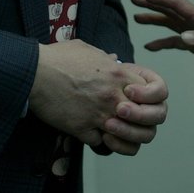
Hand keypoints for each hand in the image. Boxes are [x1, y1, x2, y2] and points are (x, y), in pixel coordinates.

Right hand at [28, 40, 166, 155]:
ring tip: (113, 132)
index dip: (154, 99)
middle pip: (150, 122)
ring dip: (124, 139)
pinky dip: (97, 140)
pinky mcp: (82, 129)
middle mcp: (115, 97)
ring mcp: (100, 115)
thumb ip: (107, 58)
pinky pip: (99, 143)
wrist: (34, 72)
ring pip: (129, 140)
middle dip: (145, 125)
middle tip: (133, 123)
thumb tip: (113, 58)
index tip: (140, 98)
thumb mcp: (89, 50)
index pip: (159, 93)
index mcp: (121, 75)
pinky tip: (89, 131)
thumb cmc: (60, 58)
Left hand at [103, 62, 168, 155]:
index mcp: (152, 87)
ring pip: (148, 134)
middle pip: (159, 115)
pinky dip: (121, 145)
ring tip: (108, 124)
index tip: (127, 90)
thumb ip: (113, 65)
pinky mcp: (133, 141)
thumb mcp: (109, 67)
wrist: (93, 95)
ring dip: (129, 130)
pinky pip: (133, 148)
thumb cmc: (103, 78)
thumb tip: (111, 59)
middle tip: (120, 109)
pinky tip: (105, 137)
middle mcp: (154, 108)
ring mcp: (146, 126)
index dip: (147, 93)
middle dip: (139, 113)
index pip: (161, 91)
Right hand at [131, 0, 193, 66]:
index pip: (177, 3)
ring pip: (167, 22)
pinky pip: (172, 41)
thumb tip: (183, 37)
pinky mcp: (191, 43)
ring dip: (153, 19)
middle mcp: (191, 20)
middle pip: (168, 9)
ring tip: (136, 17)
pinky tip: (149, 46)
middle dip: (151, 3)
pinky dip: (161, 43)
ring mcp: (190, 30)